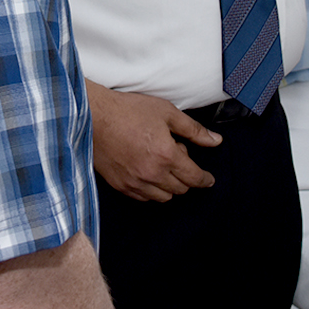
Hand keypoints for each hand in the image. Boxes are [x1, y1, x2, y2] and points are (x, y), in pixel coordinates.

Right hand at [87, 85, 218, 201]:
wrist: (92, 117)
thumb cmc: (128, 111)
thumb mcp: (166, 112)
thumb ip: (193, 130)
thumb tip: (215, 140)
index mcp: (167, 155)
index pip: (194, 177)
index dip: (205, 179)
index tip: (208, 179)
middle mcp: (152, 174)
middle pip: (181, 189)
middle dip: (186, 177)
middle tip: (176, 156)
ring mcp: (135, 182)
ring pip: (163, 196)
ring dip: (169, 185)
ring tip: (160, 163)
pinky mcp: (120, 185)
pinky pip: (144, 198)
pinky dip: (151, 190)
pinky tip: (147, 172)